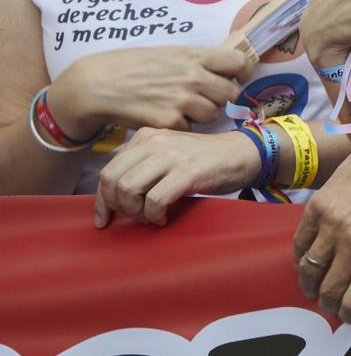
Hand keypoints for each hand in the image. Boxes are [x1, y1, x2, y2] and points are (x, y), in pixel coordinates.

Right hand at [48, 44, 252, 136]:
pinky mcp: (169, 121)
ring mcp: (182, 100)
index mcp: (195, 56)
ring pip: (212, 114)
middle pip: (229, 94)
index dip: (241, 72)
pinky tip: (163, 116)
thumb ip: (198, 60)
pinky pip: (188, 129)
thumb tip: (228, 66)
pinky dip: (180, 126)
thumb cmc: (133, 66)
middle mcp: (193, 77)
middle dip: (219, 98)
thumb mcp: (169, 53)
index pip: (239, 62)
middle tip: (202, 98)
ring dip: (201, 114)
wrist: (97, 85)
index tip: (236, 78)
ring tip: (180, 107)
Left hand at [93, 126, 260, 227]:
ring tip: (150, 217)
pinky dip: (155, 216)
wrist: (244, 152)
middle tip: (132, 217)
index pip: (108, 171)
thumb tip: (114, 196)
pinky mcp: (187, 172)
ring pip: (129, 190)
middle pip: (113, 180)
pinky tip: (164, 217)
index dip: (102, 200)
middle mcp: (154, 142)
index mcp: (145, 137)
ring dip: (135, 212)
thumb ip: (142, 165)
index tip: (104, 219)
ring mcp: (171, 156)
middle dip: (117, 206)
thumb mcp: (167, 153)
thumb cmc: (204, 159)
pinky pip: (155, 200)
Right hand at [294, 131, 350, 321]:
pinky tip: (307, 263)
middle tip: (331, 304)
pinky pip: (299, 244)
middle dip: (329, 304)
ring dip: (310, 284)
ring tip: (315, 287)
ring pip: (309, 270)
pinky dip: (300, 258)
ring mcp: (331, 225)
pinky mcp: (316, 207)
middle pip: (329, 290)